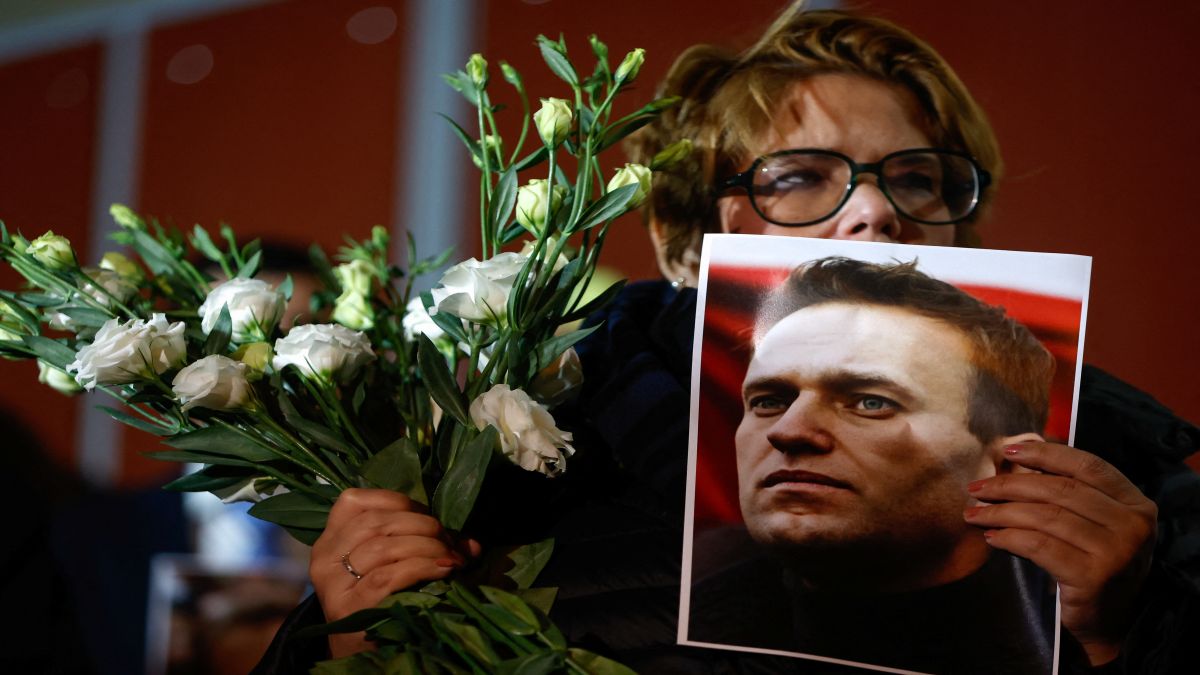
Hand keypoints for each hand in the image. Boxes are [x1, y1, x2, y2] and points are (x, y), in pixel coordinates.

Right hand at [310, 488, 479, 657]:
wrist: (361, 652)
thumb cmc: (381, 601)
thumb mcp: (394, 564)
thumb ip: (426, 543)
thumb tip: (471, 544)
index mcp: (331, 539)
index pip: (356, 500)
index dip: (398, 502)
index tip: (426, 516)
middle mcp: (324, 557)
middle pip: (376, 522)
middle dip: (422, 525)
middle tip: (448, 543)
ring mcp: (333, 584)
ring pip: (384, 546)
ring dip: (427, 546)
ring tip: (449, 559)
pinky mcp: (350, 607)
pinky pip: (389, 576)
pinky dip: (422, 567)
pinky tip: (443, 571)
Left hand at [963, 442, 1156, 665]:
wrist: (1109, 623)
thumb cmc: (1094, 565)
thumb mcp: (1096, 525)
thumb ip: (1071, 495)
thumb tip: (1014, 461)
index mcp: (1136, 504)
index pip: (1088, 466)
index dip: (1045, 454)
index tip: (1009, 451)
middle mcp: (1133, 525)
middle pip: (1060, 490)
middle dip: (1010, 485)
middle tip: (977, 489)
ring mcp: (1116, 551)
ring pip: (1046, 517)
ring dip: (1001, 512)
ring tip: (974, 513)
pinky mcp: (1094, 576)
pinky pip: (1039, 546)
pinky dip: (1010, 537)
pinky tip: (991, 537)